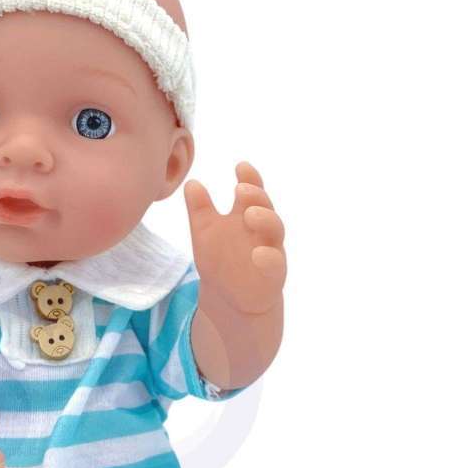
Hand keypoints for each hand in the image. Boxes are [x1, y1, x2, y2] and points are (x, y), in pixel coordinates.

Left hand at [183, 161, 286, 314]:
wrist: (229, 300)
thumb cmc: (222, 261)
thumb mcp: (205, 233)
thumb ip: (200, 210)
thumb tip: (191, 183)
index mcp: (247, 216)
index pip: (252, 192)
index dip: (250, 178)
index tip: (240, 166)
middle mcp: (262, 230)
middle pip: (266, 207)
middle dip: (256, 196)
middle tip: (240, 190)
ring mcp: (271, 250)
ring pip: (276, 231)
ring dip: (265, 220)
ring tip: (249, 214)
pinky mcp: (273, 275)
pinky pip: (275, 264)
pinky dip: (268, 258)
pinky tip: (258, 254)